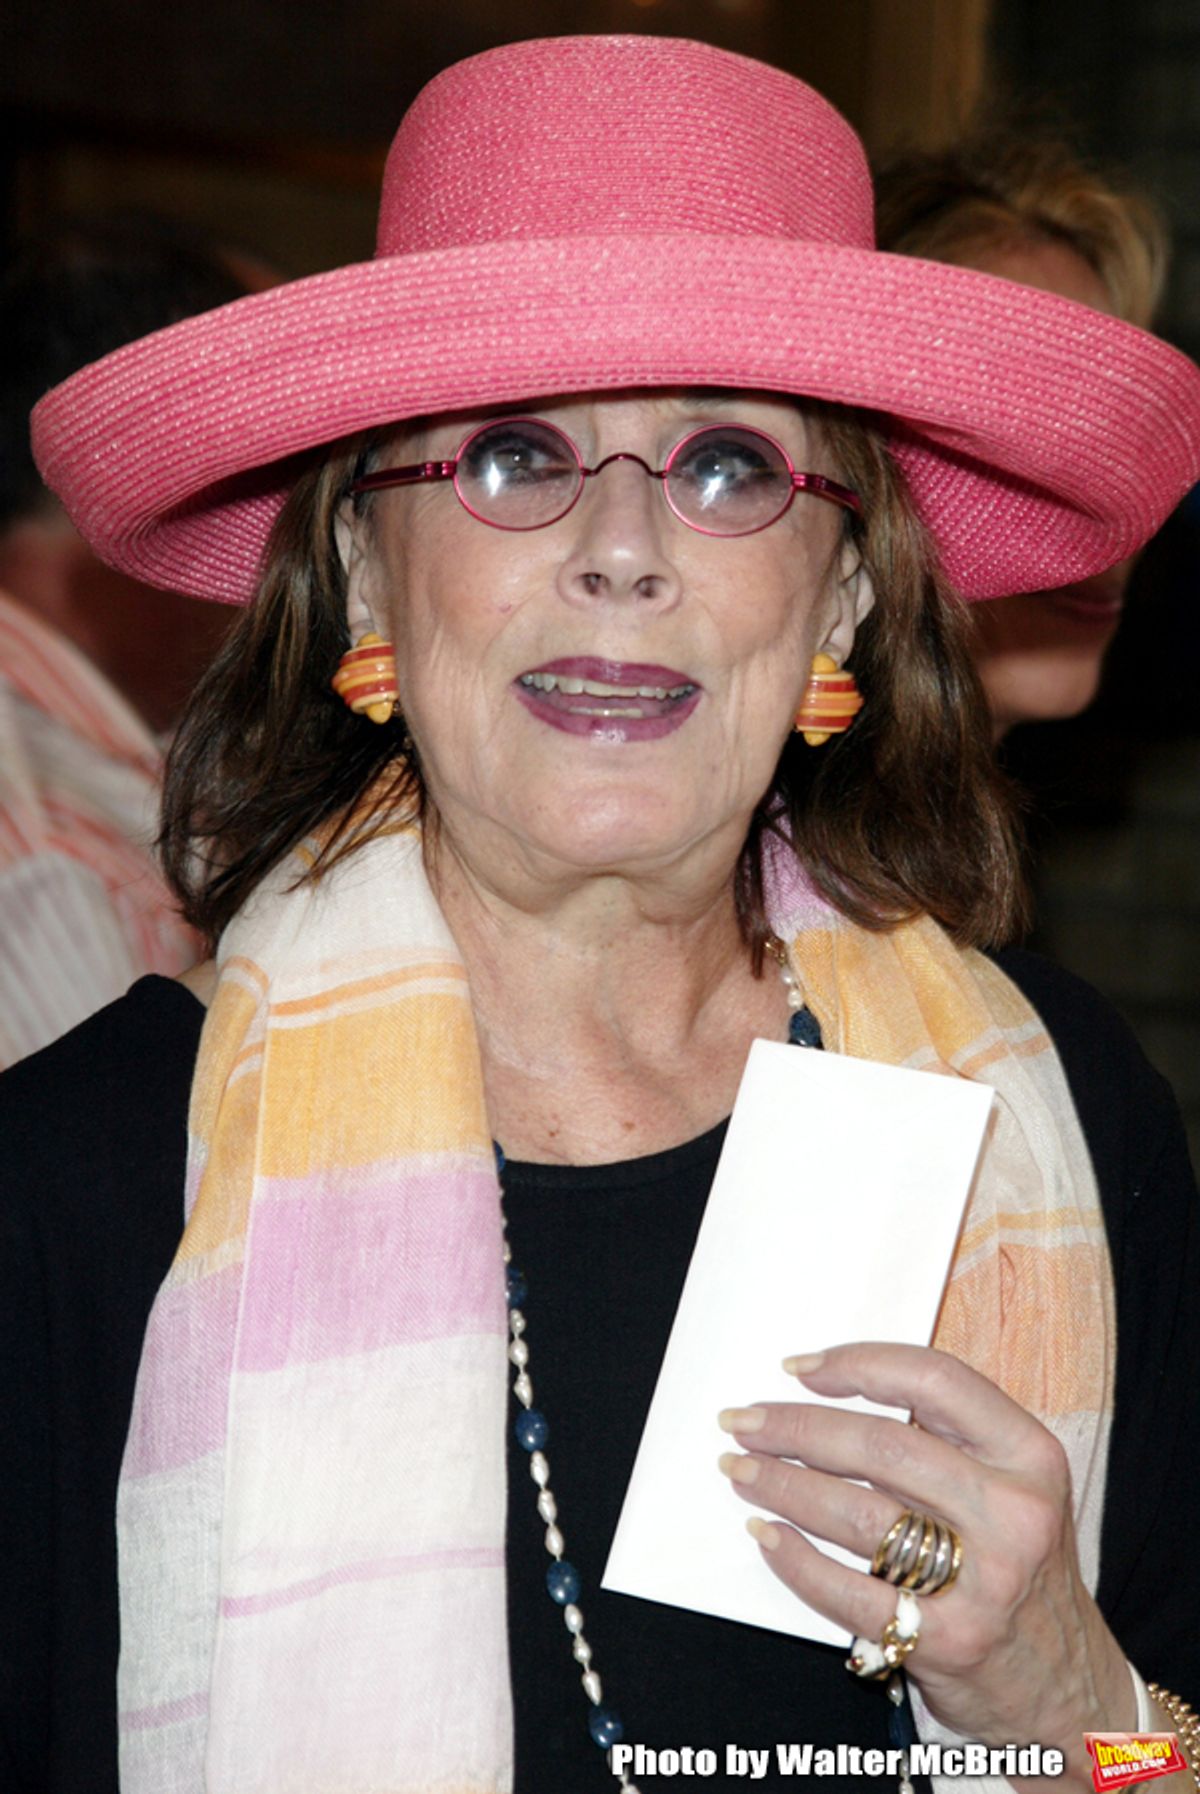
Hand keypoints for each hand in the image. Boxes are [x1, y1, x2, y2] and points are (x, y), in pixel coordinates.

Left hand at [718, 1342, 1133, 1789]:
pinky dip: (795, 1558)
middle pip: (881, 1445)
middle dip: (795, 1427)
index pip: (934, 1380)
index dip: (858, 1364)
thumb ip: (950, 1438)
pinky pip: (847, 1588)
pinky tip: (767, 1534)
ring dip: (782, 1485)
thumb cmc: (1022, 1571)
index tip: (800, 1368)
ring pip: (856, 1512)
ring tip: (741, 1470)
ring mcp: (984, 1580)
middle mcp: (1014, 1512)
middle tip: (743, 1421)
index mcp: (1030, 1455)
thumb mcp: (1016, 1487)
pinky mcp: (948, 1639)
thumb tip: (834, 1394)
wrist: (1066, 1688)